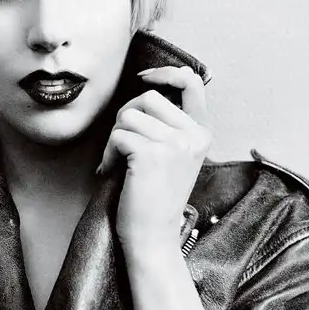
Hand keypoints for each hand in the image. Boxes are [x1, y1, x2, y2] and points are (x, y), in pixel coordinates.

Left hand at [97, 66, 210, 254]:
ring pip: (128, 115)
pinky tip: (112, 170)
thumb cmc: (156, 199)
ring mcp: (173, 144)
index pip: (191, 82)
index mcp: (201, 133)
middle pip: (148, 97)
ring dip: (114, 137)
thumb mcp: (174, 157)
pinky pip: (117, 135)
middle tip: (122, 144)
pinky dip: (108, 152)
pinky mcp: (151, 154)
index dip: (164, 73)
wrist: (153, 236)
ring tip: (117, 161)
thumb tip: (148, 88)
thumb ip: (169, 125)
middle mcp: (192, 135)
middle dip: (127, 116)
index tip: (144, 77)